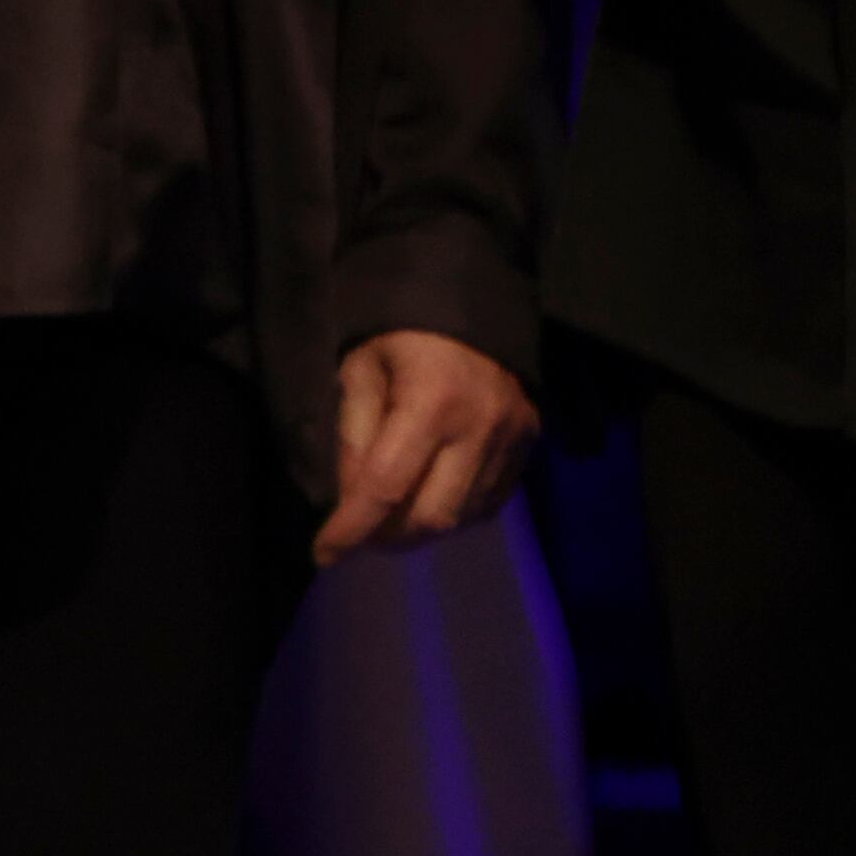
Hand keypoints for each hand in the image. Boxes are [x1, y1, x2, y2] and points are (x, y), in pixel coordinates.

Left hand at [311, 328, 536, 564]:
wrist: (470, 302)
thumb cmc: (399, 333)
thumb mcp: (359, 371)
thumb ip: (354, 436)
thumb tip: (349, 501)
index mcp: (430, 402)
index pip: (386, 486)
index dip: (352, 527)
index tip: (324, 554)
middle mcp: (479, 427)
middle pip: (432, 516)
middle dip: (388, 537)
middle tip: (358, 535)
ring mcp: (512, 439)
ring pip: (464, 517)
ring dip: (420, 530)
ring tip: (389, 522)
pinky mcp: (530, 444)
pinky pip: (491, 502)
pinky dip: (455, 514)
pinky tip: (429, 502)